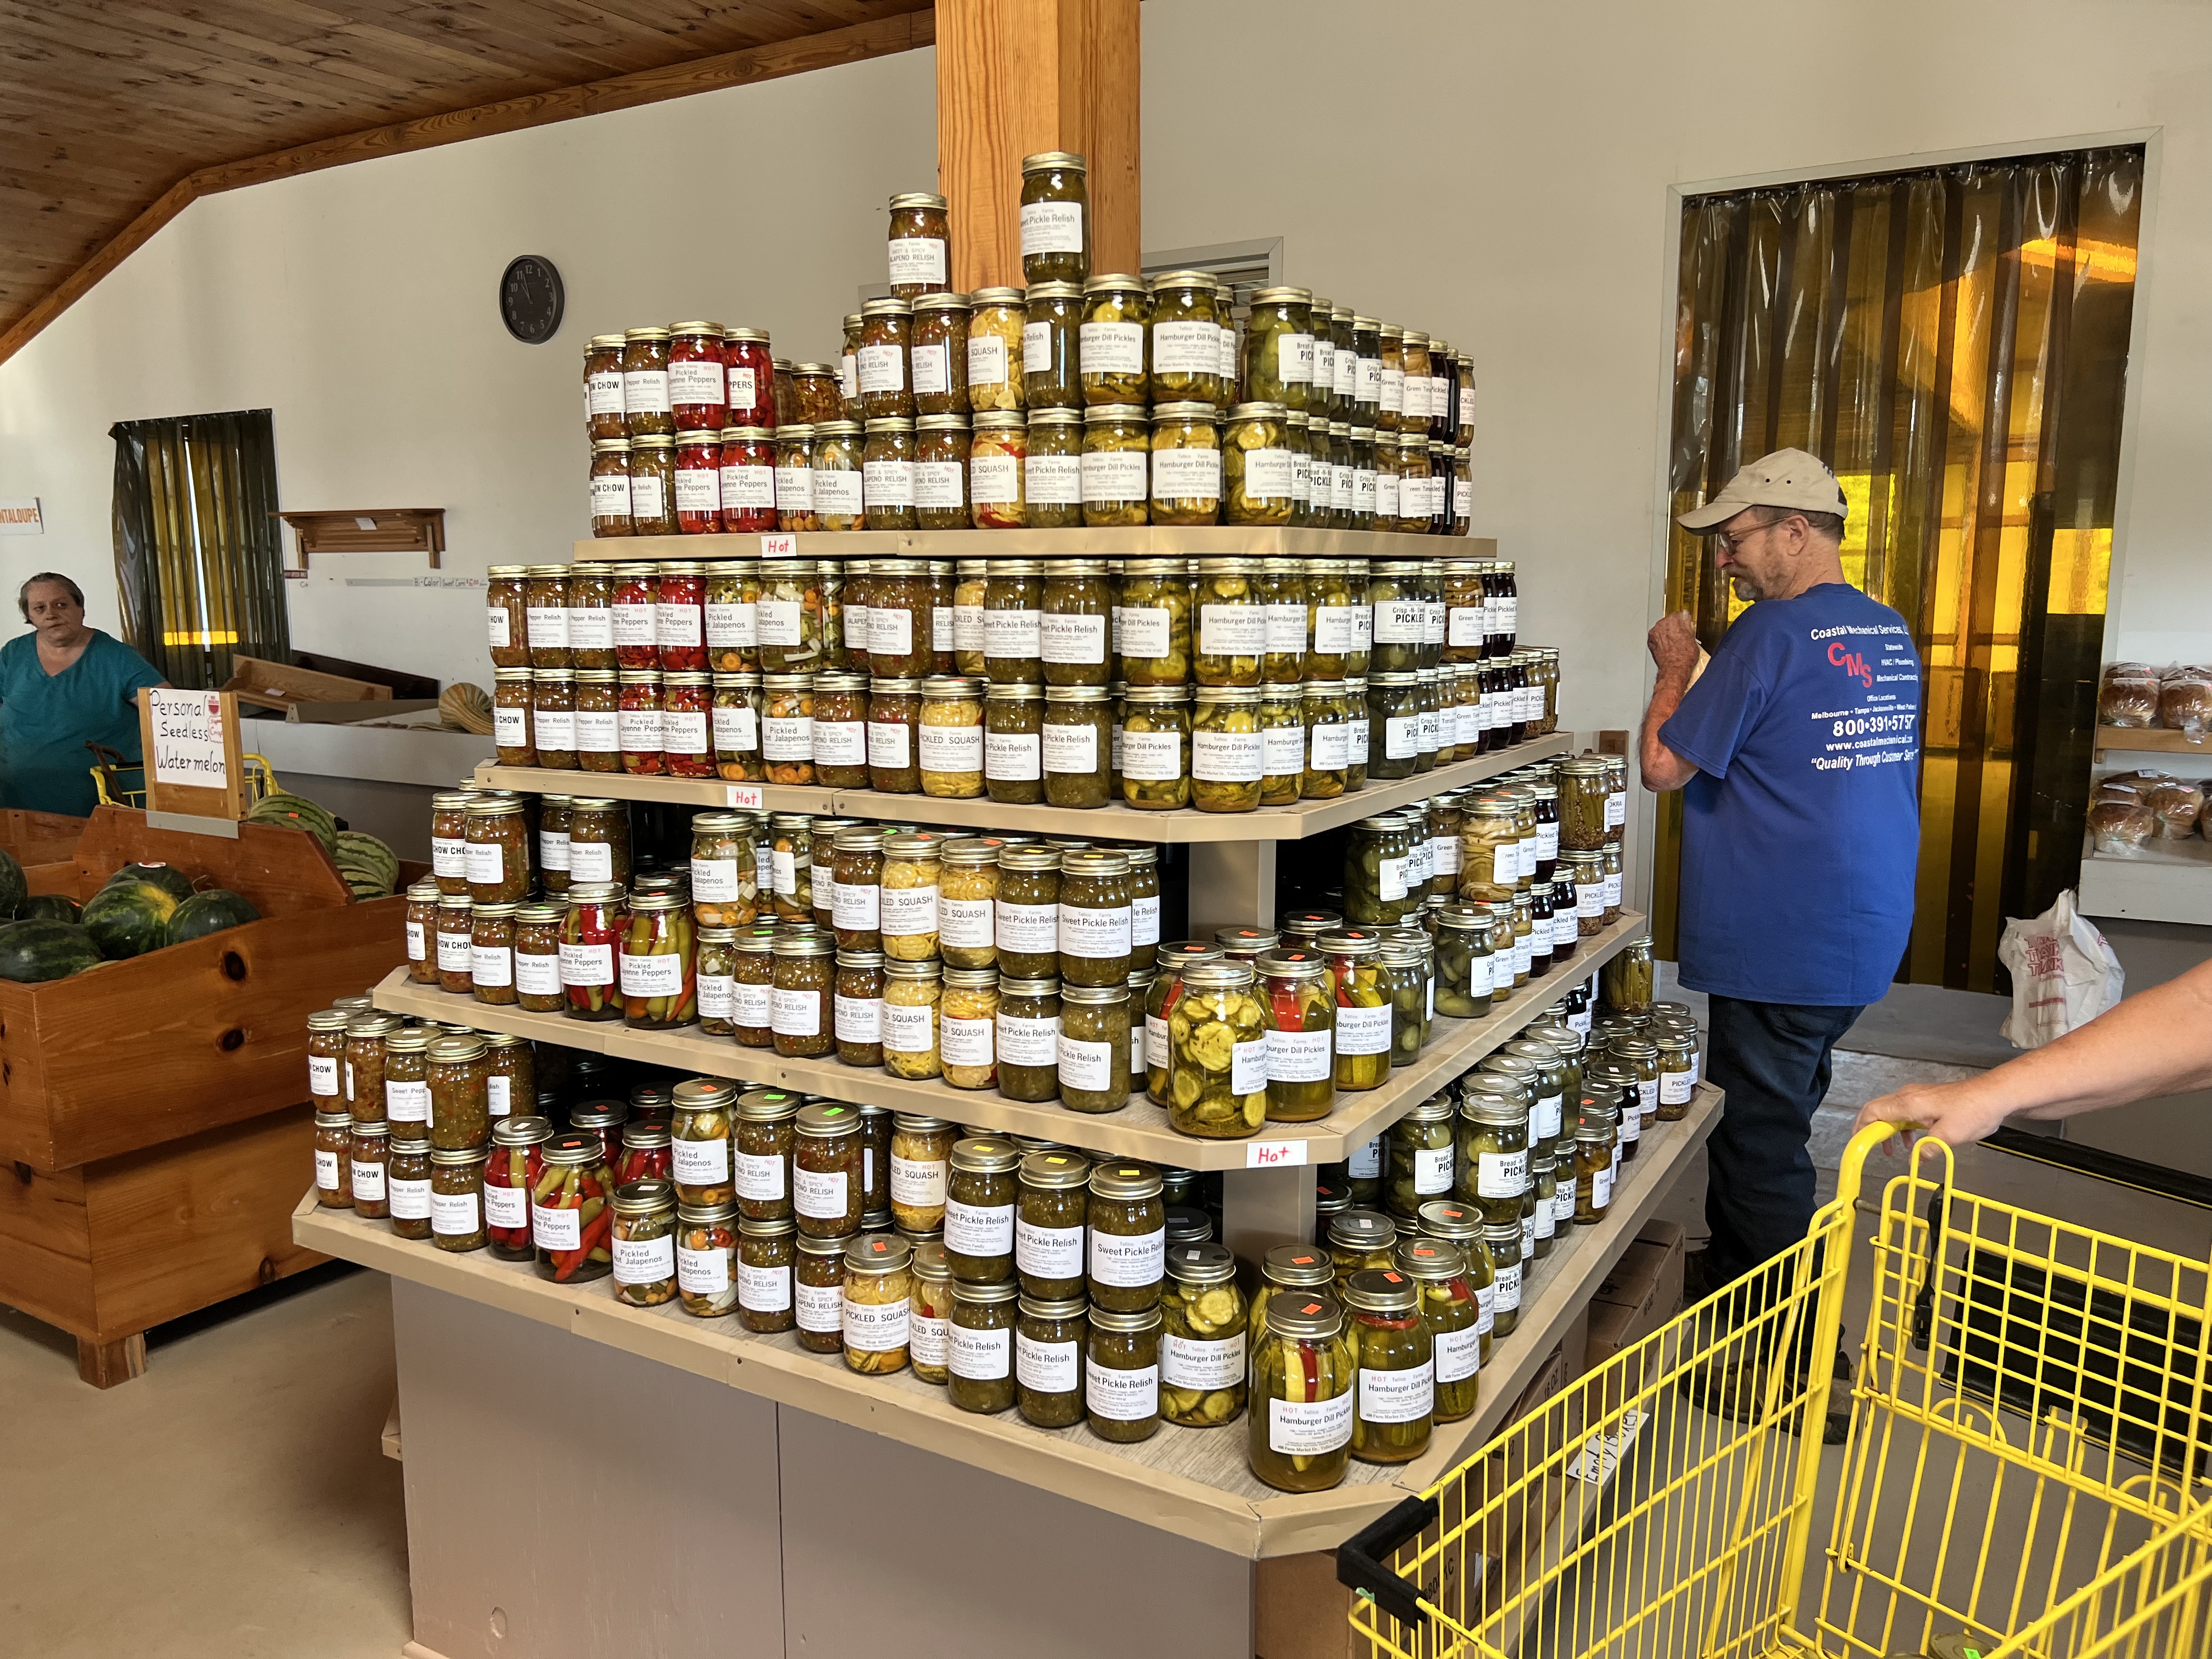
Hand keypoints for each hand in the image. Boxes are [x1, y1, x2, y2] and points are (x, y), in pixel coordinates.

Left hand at [1647, 611, 1699, 681]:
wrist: (1675, 669)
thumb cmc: (1684, 657)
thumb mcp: (1692, 638)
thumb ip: (1687, 625)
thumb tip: (1686, 618)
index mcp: (1674, 620)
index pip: (1678, 614)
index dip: (1682, 621)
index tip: (1684, 625)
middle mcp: (1662, 624)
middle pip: (1668, 621)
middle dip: (1674, 627)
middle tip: (1680, 637)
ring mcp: (1655, 633)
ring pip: (1661, 629)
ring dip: (1666, 633)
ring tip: (1674, 644)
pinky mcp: (1650, 641)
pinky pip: (1656, 637)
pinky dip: (1660, 640)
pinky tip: (1668, 647)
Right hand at [1852, 1081, 2013, 1152]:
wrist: (1995, 1094)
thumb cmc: (1974, 1110)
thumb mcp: (1949, 1136)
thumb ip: (1928, 1149)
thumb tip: (1916, 1161)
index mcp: (1909, 1103)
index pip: (1873, 1112)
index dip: (1861, 1128)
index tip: (1858, 1145)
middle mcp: (1909, 1096)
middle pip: (1877, 1110)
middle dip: (1869, 1130)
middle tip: (1868, 1148)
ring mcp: (1918, 1096)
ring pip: (1891, 1111)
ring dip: (1887, 1130)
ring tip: (1891, 1151)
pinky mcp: (1928, 1099)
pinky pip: (1905, 1112)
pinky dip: (1901, 1127)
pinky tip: (1912, 1142)